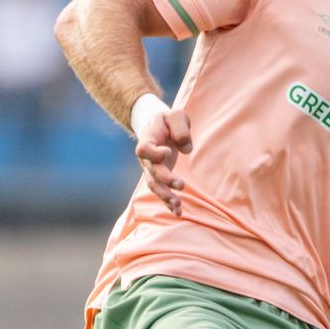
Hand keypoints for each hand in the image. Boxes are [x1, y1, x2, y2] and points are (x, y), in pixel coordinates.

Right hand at [131, 93, 192, 214]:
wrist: (160, 127)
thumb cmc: (168, 121)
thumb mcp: (176, 116)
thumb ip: (180, 128)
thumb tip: (186, 149)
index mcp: (147, 140)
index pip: (144, 149)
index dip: (154, 153)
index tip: (168, 151)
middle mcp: (146, 158)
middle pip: (151, 171)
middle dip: (165, 179)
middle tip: (181, 184)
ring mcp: (152, 169)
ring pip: (154, 185)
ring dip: (166, 196)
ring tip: (178, 204)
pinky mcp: (160, 178)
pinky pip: (162, 192)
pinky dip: (169, 203)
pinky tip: (178, 212)